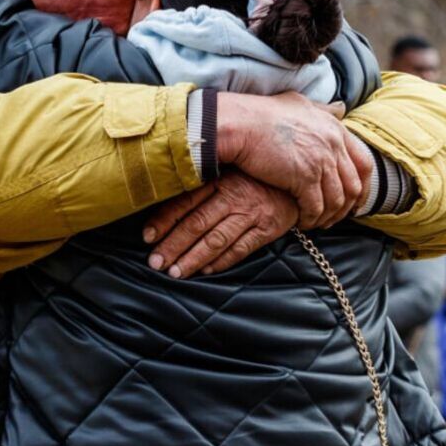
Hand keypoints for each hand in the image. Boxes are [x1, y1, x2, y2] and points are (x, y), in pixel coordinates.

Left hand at [143, 172, 299, 277]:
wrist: (298, 183)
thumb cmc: (256, 178)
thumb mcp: (230, 172)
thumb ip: (203, 184)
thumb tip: (166, 198)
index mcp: (220, 179)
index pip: (186, 201)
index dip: (164, 220)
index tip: (147, 237)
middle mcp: (235, 196)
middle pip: (197, 224)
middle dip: (173, 245)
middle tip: (155, 263)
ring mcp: (252, 214)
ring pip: (216, 240)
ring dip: (193, 258)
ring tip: (175, 272)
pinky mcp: (268, 229)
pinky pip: (241, 249)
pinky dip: (222, 262)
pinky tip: (206, 271)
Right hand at [214, 92, 368, 227]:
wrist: (239, 123)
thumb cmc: (261, 114)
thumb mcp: (299, 103)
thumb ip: (323, 109)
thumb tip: (341, 109)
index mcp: (335, 128)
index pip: (363, 163)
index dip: (362, 187)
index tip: (355, 201)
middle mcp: (333, 144)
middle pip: (354, 185)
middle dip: (346, 207)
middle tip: (334, 218)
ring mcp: (321, 161)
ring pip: (337, 200)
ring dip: (328, 216)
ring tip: (316, 222)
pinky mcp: (304, 177)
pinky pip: (316, 207)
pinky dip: (311, 219)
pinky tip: (302, 222)